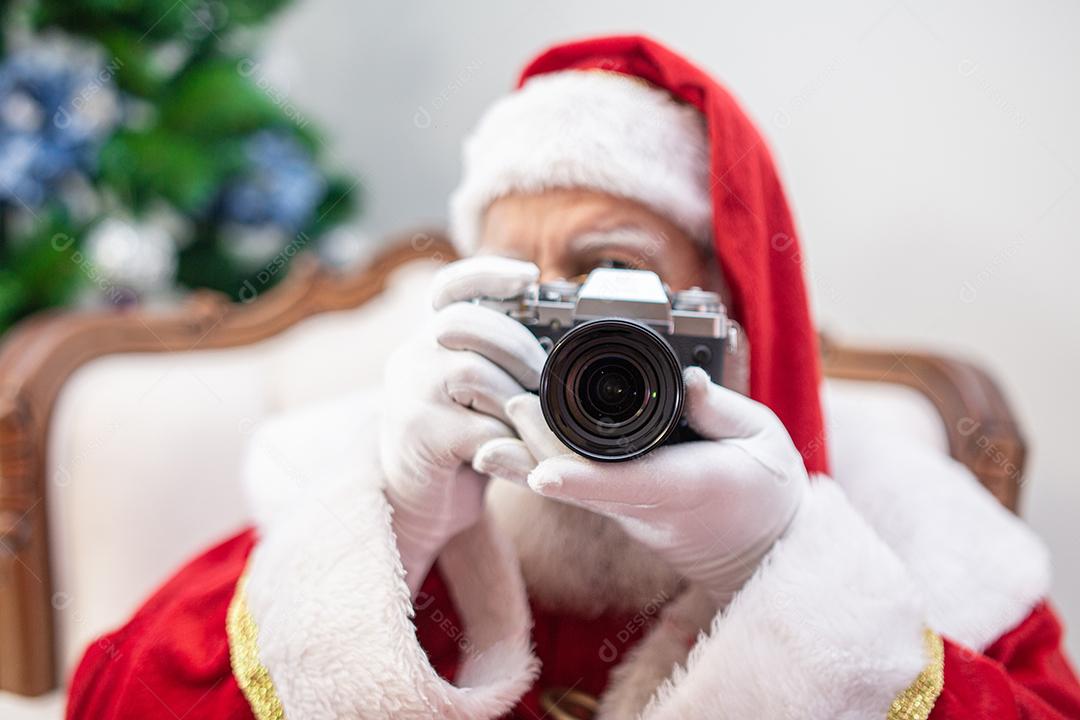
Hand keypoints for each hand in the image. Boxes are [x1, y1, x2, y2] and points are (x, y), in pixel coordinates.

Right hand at [381, 256, 547, 595]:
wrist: (420, 501)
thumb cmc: (462, 440)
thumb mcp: (477, 391)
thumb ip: (500, 360)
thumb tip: (565, 337)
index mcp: (429, 339)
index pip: (450, 287)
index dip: (487, 273)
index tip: (530, 276)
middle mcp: (410, 357)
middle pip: (464, 324)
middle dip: (517, 347)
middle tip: (543, 380)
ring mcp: (409, 394)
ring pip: (472, 374)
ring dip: (514, 399)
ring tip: (528, 423)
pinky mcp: (419, 435)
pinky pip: (479, 428)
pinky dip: (511, 442)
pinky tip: (518, 453)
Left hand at [474, 366, 807, 605]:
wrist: (755, 546)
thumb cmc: (763, 487)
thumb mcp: (762, 440)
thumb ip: (725, 411)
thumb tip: (689, 381)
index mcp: (685, 486)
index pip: (627, 484)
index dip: (582, 480)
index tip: (543, 473)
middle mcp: (644, 503)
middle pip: (580, 481)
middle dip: (539, 447)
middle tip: (510, 403)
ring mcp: (624, 507)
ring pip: (566, 484)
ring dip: (526, 457)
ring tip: (494, 419)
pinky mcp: (614, 503)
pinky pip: (571, 483)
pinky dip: (536, 461)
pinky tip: (505, 440)